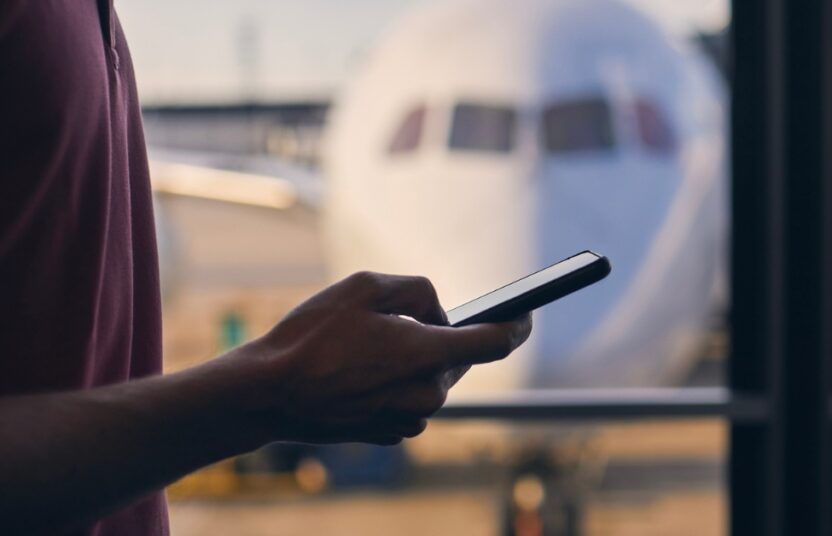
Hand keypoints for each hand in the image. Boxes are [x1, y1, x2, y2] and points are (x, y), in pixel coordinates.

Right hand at [246, 271, 530, 445]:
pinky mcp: (393, 433)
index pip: (496, 342)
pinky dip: (397, 381)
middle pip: (456, 355)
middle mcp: (428, 393)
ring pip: (433, 376)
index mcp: (427, 355)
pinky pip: (411, 397)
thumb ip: (416, 288)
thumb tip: (436, 311)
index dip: (517, 324)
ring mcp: (411, 418)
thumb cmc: (310, 337)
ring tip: (366, 347)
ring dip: (415, 358)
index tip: (525, 313)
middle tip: (395, 320)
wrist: (268, 396)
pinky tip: (360, 371)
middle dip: (438, 334)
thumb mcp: (362, 287)